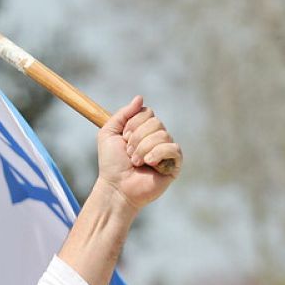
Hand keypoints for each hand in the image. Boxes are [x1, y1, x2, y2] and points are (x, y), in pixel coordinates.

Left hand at [97, 96, 180, 210]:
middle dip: (137, 138)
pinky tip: (149, 164)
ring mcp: (167, 150)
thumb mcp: (109, 133)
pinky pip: (173, 148)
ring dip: (143, 148)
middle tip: (129, 153)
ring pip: (162, 134)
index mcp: (144, 129)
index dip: (133, 124)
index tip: (123, 138)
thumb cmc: (111, 163)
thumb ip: (123, 114)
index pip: (147, 112)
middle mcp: (157, 137)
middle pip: (155, 122)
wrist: (116, 186)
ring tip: (136, 162)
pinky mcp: (175, 163)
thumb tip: (140, 98)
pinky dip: (157, 154)